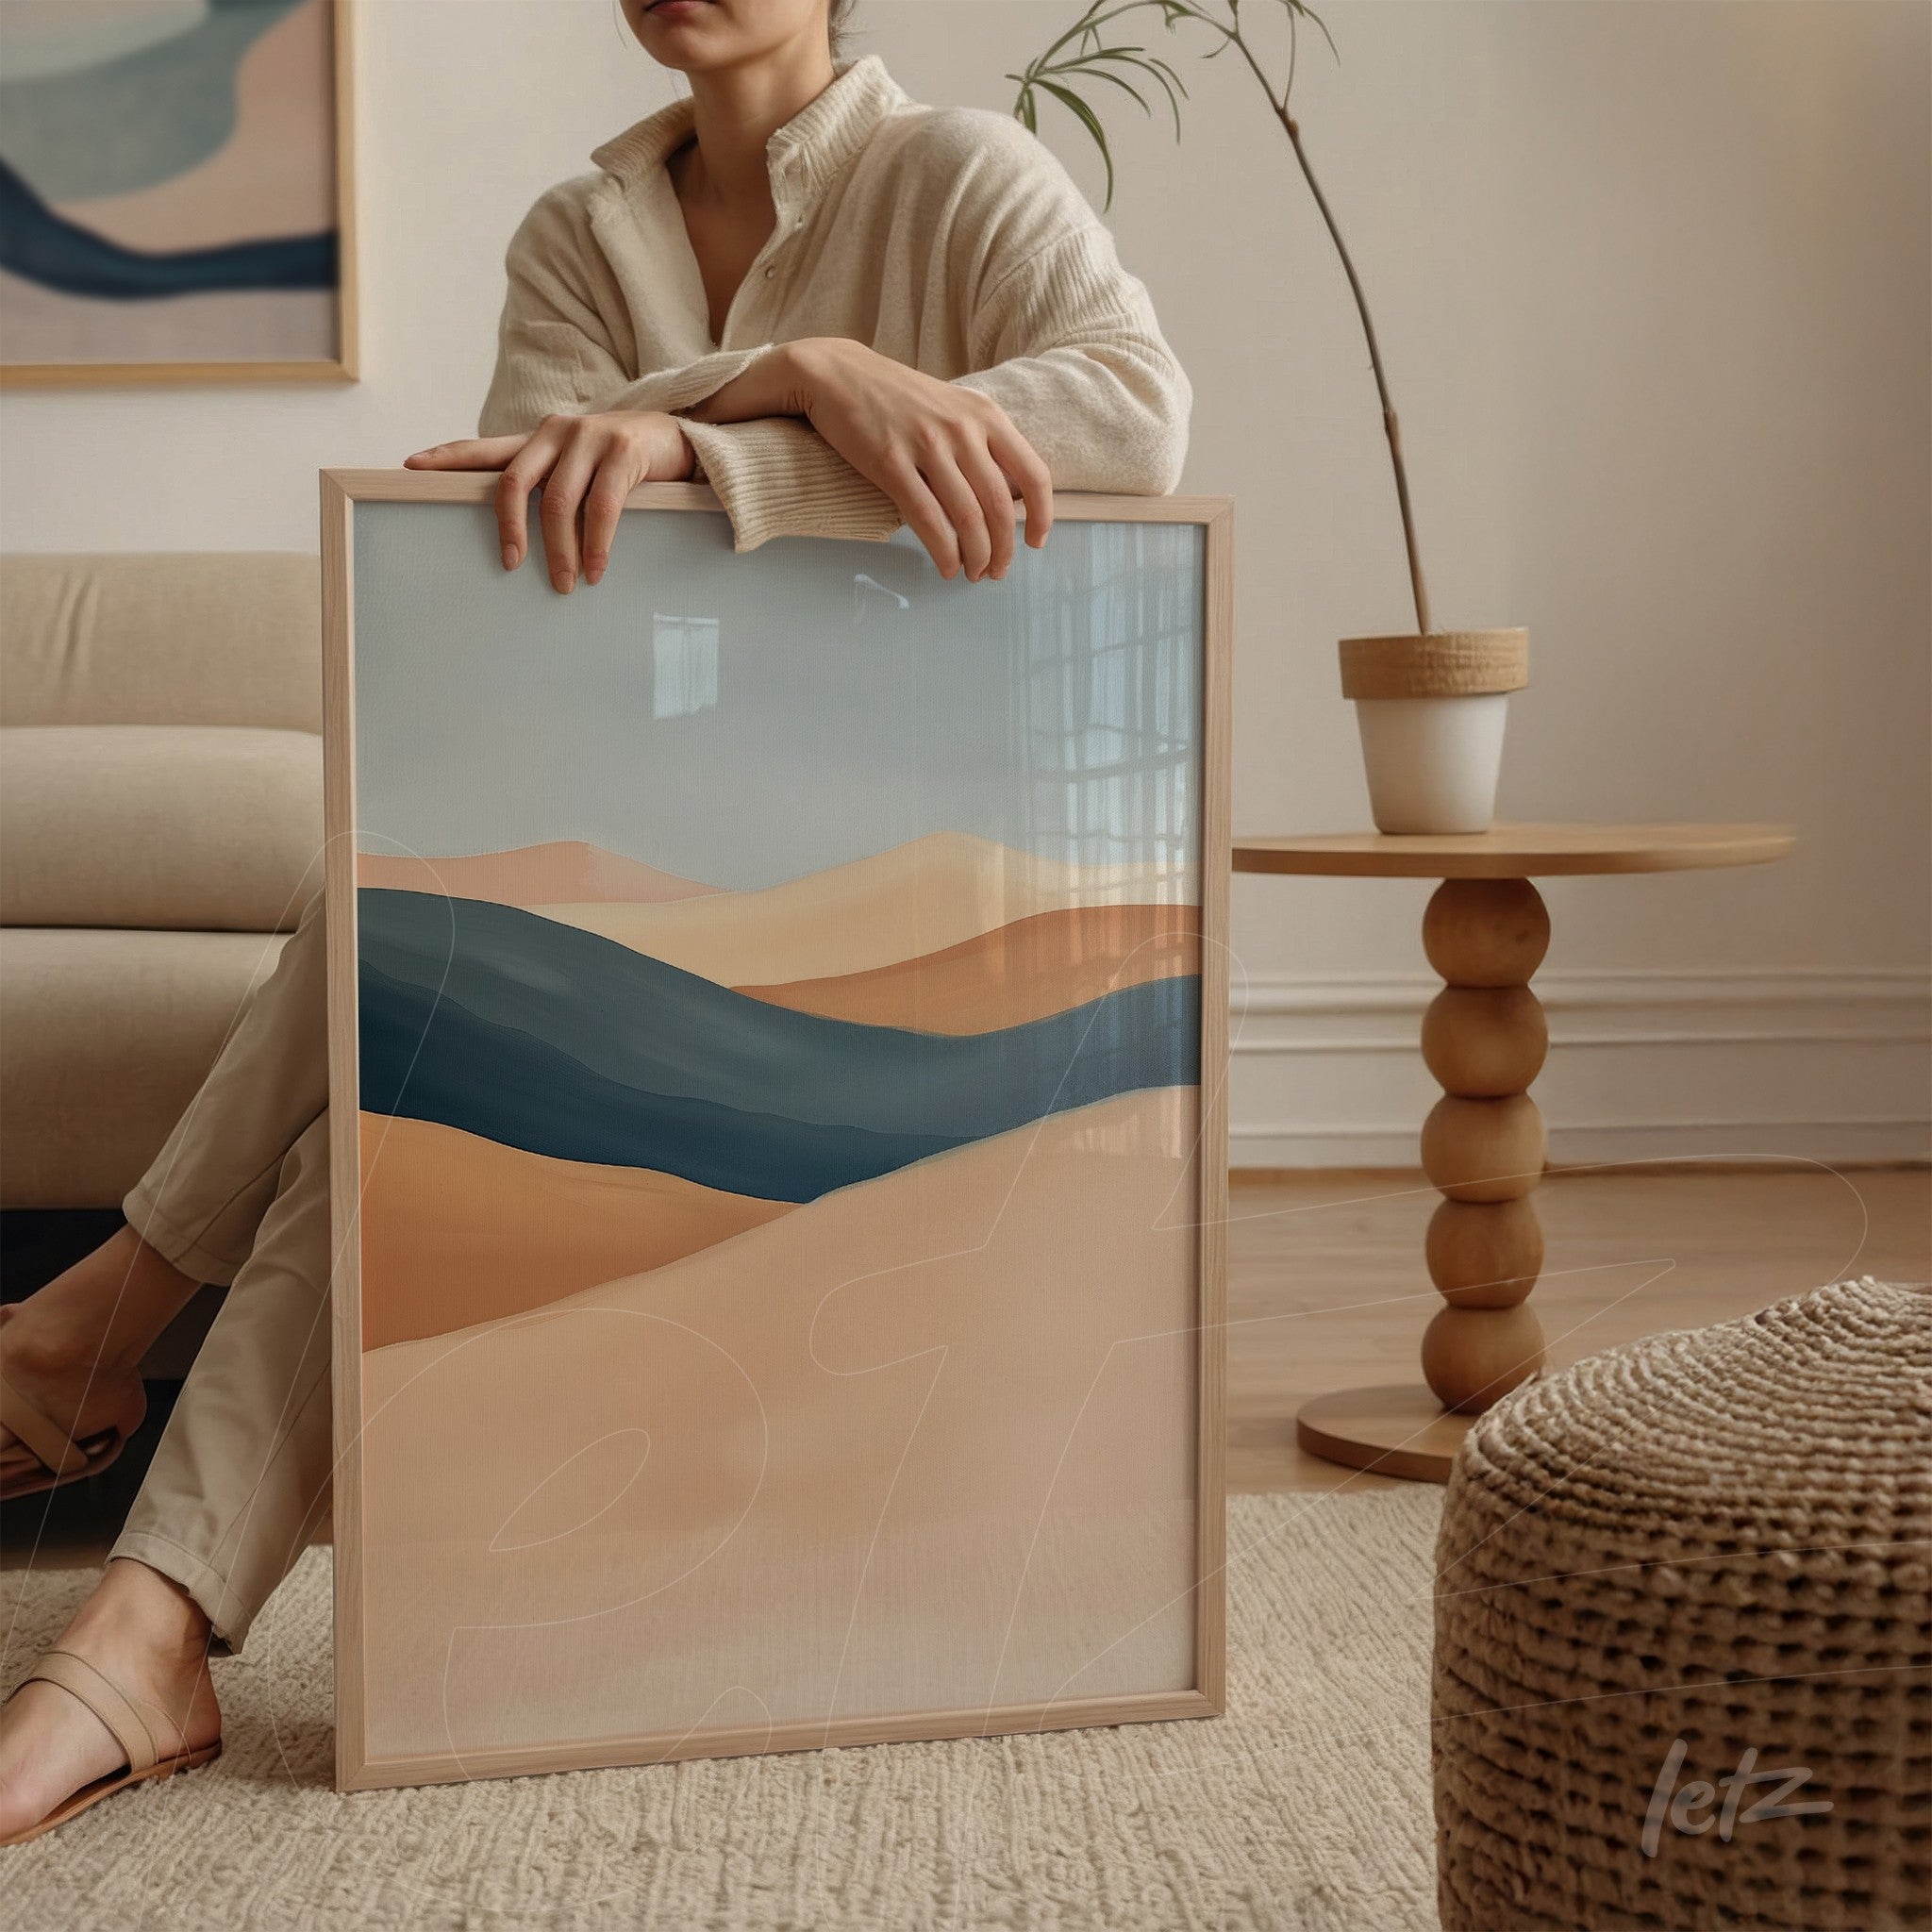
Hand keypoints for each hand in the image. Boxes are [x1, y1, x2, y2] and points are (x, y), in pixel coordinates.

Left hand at [404, 410, 695, 591]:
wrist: (678, 439)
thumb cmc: (624, 464)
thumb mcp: (580, 469)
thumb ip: (550, 487)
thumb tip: (517, 535)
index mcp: (540, 439)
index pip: (485, 449)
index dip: (447, 457)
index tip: (409, 467)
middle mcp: (556, 432)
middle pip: (514, 481)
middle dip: (509, 527)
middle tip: (510, 565)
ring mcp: (589, 438)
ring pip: (557, 501)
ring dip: (559, 549)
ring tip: (564, 584)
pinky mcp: (622, 452)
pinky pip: (601, 507)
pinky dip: (596, 544)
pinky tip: (595, 570)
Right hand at [689, 338, 1052, 581]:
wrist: (836, 373)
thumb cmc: (896, 398)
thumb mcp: (951, 407)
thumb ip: (980, 443)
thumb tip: (1006, 496)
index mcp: (984, 415)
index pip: (1032, 473)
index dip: (1042, 516)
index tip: (1036, 543)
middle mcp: (962, 429)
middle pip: (1000, 506)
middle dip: (1003, 550)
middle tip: (995, 572)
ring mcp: (926, 444)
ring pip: (967, 517)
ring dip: (975, 557)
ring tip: (972, 574)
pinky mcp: (890, 462)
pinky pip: (927, 519)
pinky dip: (943, 552)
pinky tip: (945, 567)